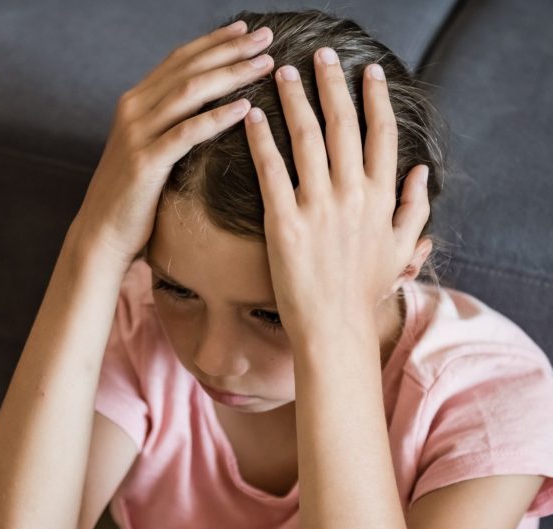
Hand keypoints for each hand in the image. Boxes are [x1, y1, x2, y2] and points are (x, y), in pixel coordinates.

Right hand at [74, 20, 275, 267]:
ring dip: (231, 74)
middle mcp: (134, 110)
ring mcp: (137, 134)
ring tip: (264, 65)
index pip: (180, 60)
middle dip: (230, 49)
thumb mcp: (146, 151)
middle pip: (189, 68)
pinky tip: (245, 108)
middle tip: (267, 37)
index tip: (247, 30)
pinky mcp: (146, 162)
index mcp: (135, 103)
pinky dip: (217, 117)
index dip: (214, 41)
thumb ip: (165, 125)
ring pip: (190, 92)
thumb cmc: (131, 197)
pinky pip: (187, 132)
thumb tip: (200, 109)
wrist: (101, 233)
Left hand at [243, 48, 430, 339]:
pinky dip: (262, 140)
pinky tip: (252, 116)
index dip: (374, 98)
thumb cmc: (366, 293)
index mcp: (382, 197)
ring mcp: (318, 207)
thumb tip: (420, 173)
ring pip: (307, 138)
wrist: (334, 329)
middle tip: (322, 56)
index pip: (382, 134)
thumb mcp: (402, 250)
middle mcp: (353, 194)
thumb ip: (415, 209)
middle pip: (343, 124)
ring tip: (283, 72)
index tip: (367, 72)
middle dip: (333, 84)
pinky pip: (271, 171)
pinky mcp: (285, 223)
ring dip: (294, 99)